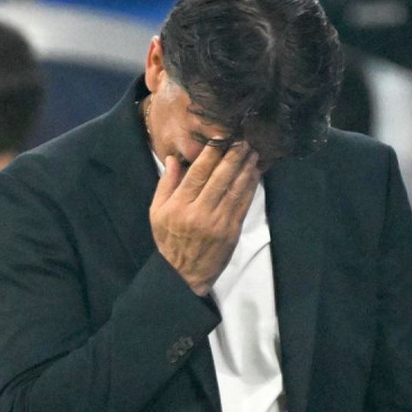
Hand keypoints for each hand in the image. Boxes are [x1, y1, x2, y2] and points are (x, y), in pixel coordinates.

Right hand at [150, 142, 259, 295]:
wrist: (183, 274)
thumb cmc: (169, 240)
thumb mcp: (157, 212)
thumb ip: (166, 184)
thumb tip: (175, 159)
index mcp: (179, 205)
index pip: (198, 173)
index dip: (211, 153)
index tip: (221, 137)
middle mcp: (199, 211)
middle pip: (220, 177)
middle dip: (234, 156)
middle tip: (244, 139)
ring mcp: (218, 222)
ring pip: (235, 188)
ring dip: (246, 168)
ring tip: (253, 152)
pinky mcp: (231, 231)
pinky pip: (243, 204)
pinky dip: (250, 187)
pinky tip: (254, 174)